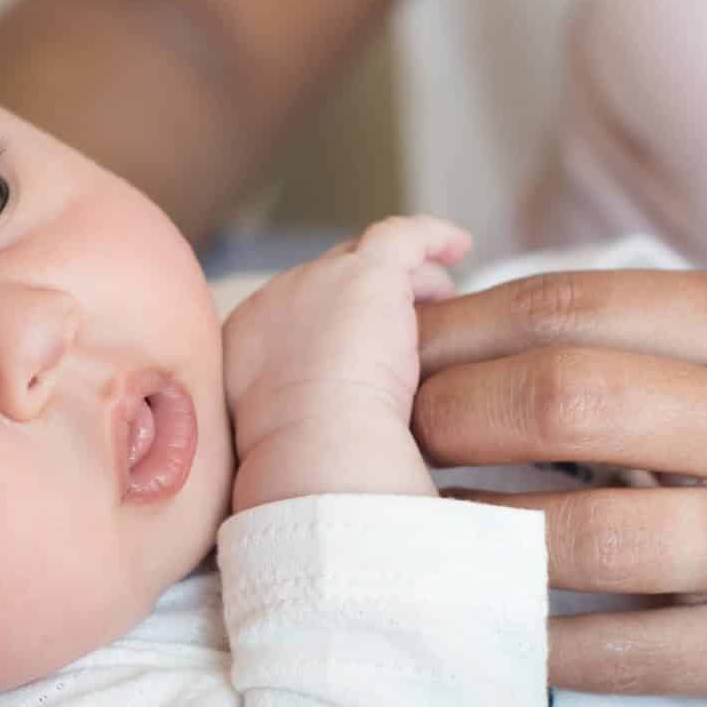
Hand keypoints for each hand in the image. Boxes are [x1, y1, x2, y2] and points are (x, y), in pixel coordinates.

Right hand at [222, 215, 470, 508]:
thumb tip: (319, 441)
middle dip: (365, 299)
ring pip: (366, 260)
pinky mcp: (366, 274)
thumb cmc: (302, 470)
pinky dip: (430, 236)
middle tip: (406, 321)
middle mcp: (274, 303)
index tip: (358, 348)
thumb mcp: (282, 446)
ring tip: (440, 293)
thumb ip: (296, 425)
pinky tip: (460, 245)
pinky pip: (400, 236)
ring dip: (404, 277)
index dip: (331, 324)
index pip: (293, 318)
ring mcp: (317, 282)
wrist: (312, 450)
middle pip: (328, 283)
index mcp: (246, 346)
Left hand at [412, 269, 706, 706]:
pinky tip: (482, 627)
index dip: (456, 334)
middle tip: (385, 449)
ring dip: (474, 538)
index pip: (573, 306)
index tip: (390, 360)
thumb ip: (646, 332)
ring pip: (586, 536)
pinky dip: (537, 643)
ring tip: (414, 538)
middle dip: (447, 422)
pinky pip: (628, 653)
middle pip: (565, 401)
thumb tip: (457, 328)